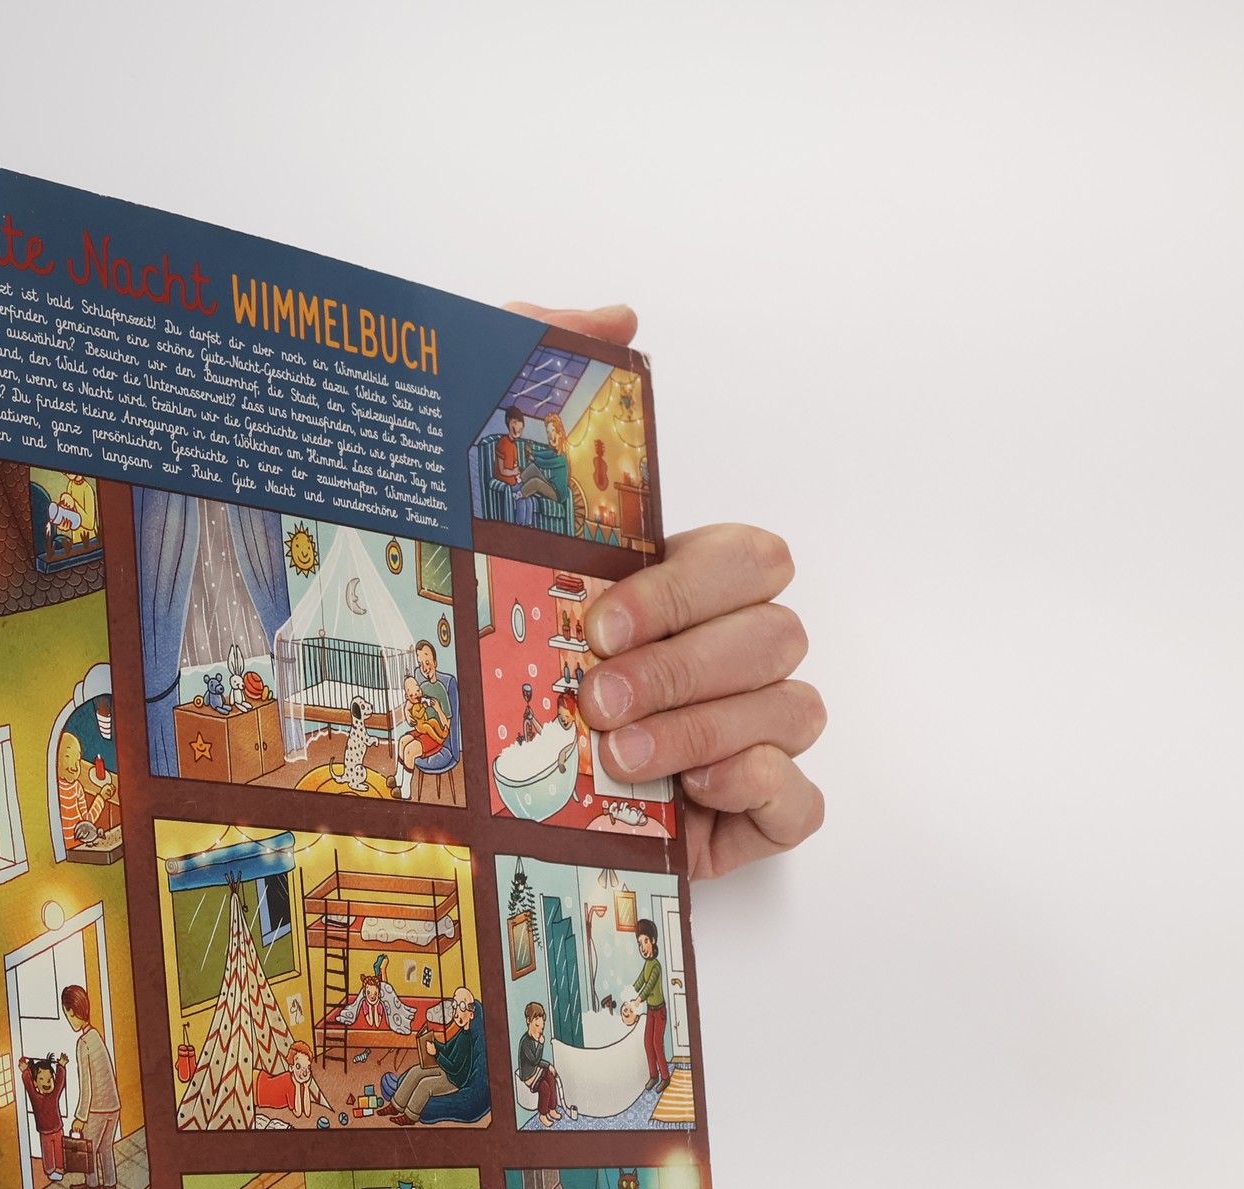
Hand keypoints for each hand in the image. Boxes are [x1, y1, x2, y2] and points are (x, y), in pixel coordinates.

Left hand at [510, 302, 826, 877]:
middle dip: (687, 666)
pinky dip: (761, 790)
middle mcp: (724, 657)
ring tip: (620, 755)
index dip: (688, 588)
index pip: (749, 557)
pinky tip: (693, 793)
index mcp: (682, 590)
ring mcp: (745, 736)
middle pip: (776, 633)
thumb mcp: (479, 512)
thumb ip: (535, 378)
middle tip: (599, 698)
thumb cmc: (481, 656)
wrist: (442, 795)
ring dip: (708, 727)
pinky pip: (801, 801)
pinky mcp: (747, 818)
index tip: (602, 621)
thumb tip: (616, 314)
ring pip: (794, 709)